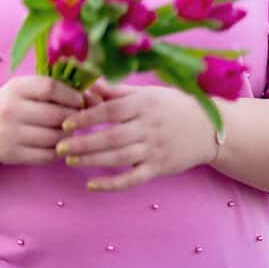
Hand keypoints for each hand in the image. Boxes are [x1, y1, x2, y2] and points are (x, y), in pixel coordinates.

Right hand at [0, 76, 84, 164]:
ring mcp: (10, 134)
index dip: (72, 95)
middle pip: (55, 115)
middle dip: (74, 117)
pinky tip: (59, 144)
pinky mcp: (13, 155)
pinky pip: (47, 155)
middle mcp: (10, 110)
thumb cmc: (15, 103)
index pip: (50, 88)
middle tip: (80, 118)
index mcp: (16, 88)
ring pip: (54, 137)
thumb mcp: (28, 89)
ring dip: (68, 135)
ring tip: (68, 130)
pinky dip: (58, 151)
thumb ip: (57, 89)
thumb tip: (96, 98)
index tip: (81, 100)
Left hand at [56, 79, 218, 190]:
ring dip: (92, 160)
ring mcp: (155, 149)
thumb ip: (117, 92)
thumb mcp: (148, 93)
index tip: (67, 123)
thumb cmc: (173, 106)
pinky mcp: (159, 168)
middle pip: (112, 136)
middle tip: (60, 146)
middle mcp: (149, 127)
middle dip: (83, 142)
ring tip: (70, 161)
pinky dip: (112, 184)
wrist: (208, 129)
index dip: (87, 117)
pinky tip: (92, 184)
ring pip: (119, 158)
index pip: (111, 111)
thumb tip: (89, 83)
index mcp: (145, 104)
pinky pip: (133, 178)